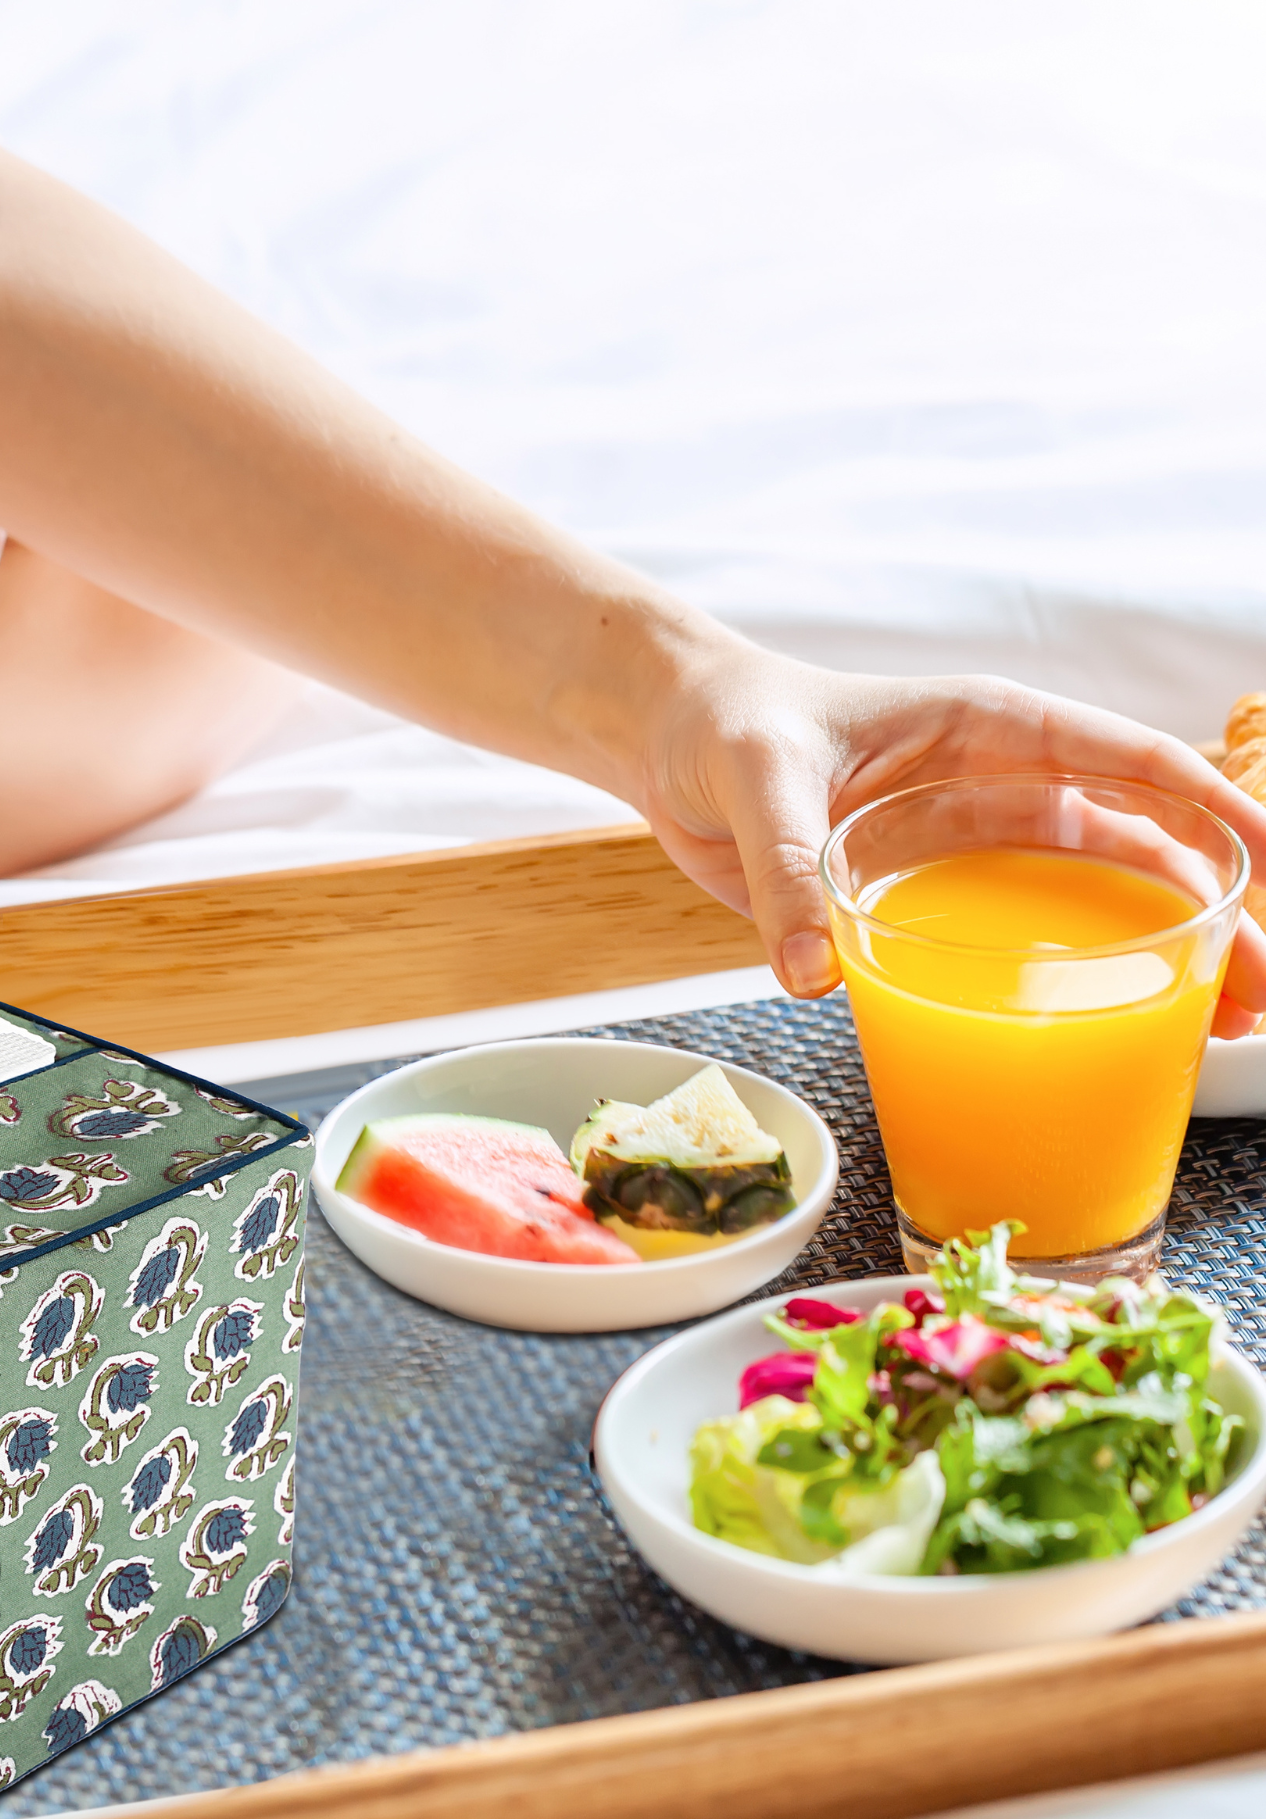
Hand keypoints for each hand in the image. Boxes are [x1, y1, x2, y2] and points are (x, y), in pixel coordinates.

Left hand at [629, 650, 1265, 1036]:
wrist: (667, 745)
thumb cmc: (724, 726)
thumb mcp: (759, 782)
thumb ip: (785, 871)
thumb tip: (812, 974)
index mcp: (983, 729)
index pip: (1125, 760)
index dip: (1210, 806)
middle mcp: (992, 785)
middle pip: (1133, 847)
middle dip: (1210, 913)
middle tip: (1252, 995)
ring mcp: (965, 845)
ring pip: (1093, 900)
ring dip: (1158, 958)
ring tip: (1215, 1030)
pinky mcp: (923, 896)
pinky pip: (1013, 942)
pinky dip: (1065, 985)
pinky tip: (1106, 1036)